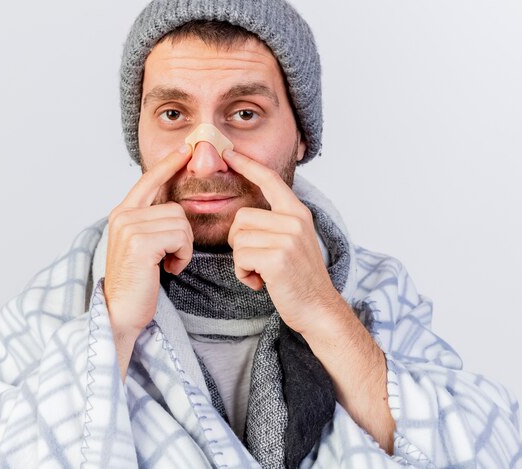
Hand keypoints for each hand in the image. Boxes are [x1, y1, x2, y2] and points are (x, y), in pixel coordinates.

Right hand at [105, 144, 193, 337]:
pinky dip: (182, 256)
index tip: (185, 149)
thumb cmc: (137, 281)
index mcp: (122, 213)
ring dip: (182, 248)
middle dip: (182, 236)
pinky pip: (180, 237)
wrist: (121, 312)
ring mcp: (129, 227)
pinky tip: (168, 270)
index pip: (148, 181)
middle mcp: (123, 216)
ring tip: (166, 264)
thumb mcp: (142, 245)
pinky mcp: (140, 243)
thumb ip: (151, 222)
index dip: (168, 165)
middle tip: (170, 258)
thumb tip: (175, 207)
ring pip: (180, 222)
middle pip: (175, 208)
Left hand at [223, 148, 341, 333]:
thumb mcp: (294, 241)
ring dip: (242, 261)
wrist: (319, 309)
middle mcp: (294, 220)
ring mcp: (287, 238)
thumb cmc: (299, 278)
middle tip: (259, 262)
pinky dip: (244, 273)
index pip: (270, 180)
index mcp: (298, 213)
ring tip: (262, 272)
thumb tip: (245, 218)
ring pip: (238, 239)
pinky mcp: (278, 257)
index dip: (248, 165)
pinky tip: (261, 282)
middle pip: (241, 218)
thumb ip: (276, 224)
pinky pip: (240, 257)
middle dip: (240, 243)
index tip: (229, 152)